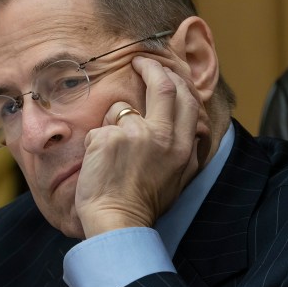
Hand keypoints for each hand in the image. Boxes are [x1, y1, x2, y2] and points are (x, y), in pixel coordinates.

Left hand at [75, 56, 202, 237]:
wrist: (118, 225)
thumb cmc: (144, 205)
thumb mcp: (178, 177)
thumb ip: (184, 149)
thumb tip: (191, 127)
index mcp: (184, 147)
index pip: (186, 98)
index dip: (173, 78)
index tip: (161, 72)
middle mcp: (165, 137)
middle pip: (164, 86)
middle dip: (151, 67)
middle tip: (139, 61)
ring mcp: (136, 136)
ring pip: (122, 108)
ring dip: (113, 124)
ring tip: (110, 156)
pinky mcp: (109, 139)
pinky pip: (99, 129)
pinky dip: (95, 144)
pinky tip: (98, 166)